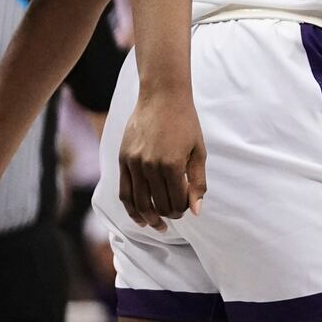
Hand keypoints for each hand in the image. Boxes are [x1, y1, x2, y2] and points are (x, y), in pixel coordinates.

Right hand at [119, 92, 206, 229]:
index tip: (186, 209)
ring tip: (156, 225)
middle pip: (158, 204)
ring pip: (139, 203)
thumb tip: (195, 211)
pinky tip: (139, 216)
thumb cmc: (185, 122)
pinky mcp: (123, 158)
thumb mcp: (198, 151)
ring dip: (148, 218)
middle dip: (168, 215)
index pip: (176, 202)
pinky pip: (124, 191)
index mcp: (173, 165)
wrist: (162, 96)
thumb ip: (198, 182)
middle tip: (174, 216)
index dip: (183, 210)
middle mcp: (151, 166)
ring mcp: (134, 163)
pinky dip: (131, 207)